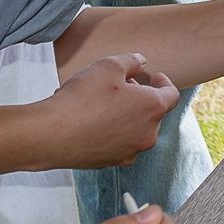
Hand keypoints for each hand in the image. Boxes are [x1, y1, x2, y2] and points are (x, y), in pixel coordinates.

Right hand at [32, 54, 181, 167]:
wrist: (51, 135)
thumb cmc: (82, 99)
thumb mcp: (108, 65)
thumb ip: (131, 61)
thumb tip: (141, 62)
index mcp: (153, 109)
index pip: (172, 95)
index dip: (165, 83)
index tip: (155, 78)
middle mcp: (147, 134)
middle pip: (151, 112)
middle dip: (139, 98)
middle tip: (118, 87)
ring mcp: (129, 152)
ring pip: (133, 128)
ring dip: (123, 114)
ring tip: (98, 102)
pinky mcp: (110, 163)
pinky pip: (116, 142)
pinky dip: (109, 131)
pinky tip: (88, 121)